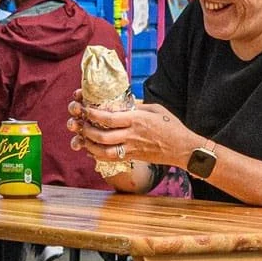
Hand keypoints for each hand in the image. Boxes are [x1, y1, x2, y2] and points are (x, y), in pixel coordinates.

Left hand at [66, 95, 195, 169]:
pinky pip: (111, 159)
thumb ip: (137, 105)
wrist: (183, 149)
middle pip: (102, 136)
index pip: (108, 118)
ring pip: (104, 151)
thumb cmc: (171, 126)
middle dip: (86, 130)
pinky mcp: (133, 158)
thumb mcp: (155, 109)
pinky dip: (98, 155)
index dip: (92, 114)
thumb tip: (122, 101)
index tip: (83, 108)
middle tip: (78, 123)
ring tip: (81, 138)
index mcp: (136, 120)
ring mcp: (131, 149)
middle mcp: (131, 135)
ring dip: (89, 145)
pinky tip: (92, 149)